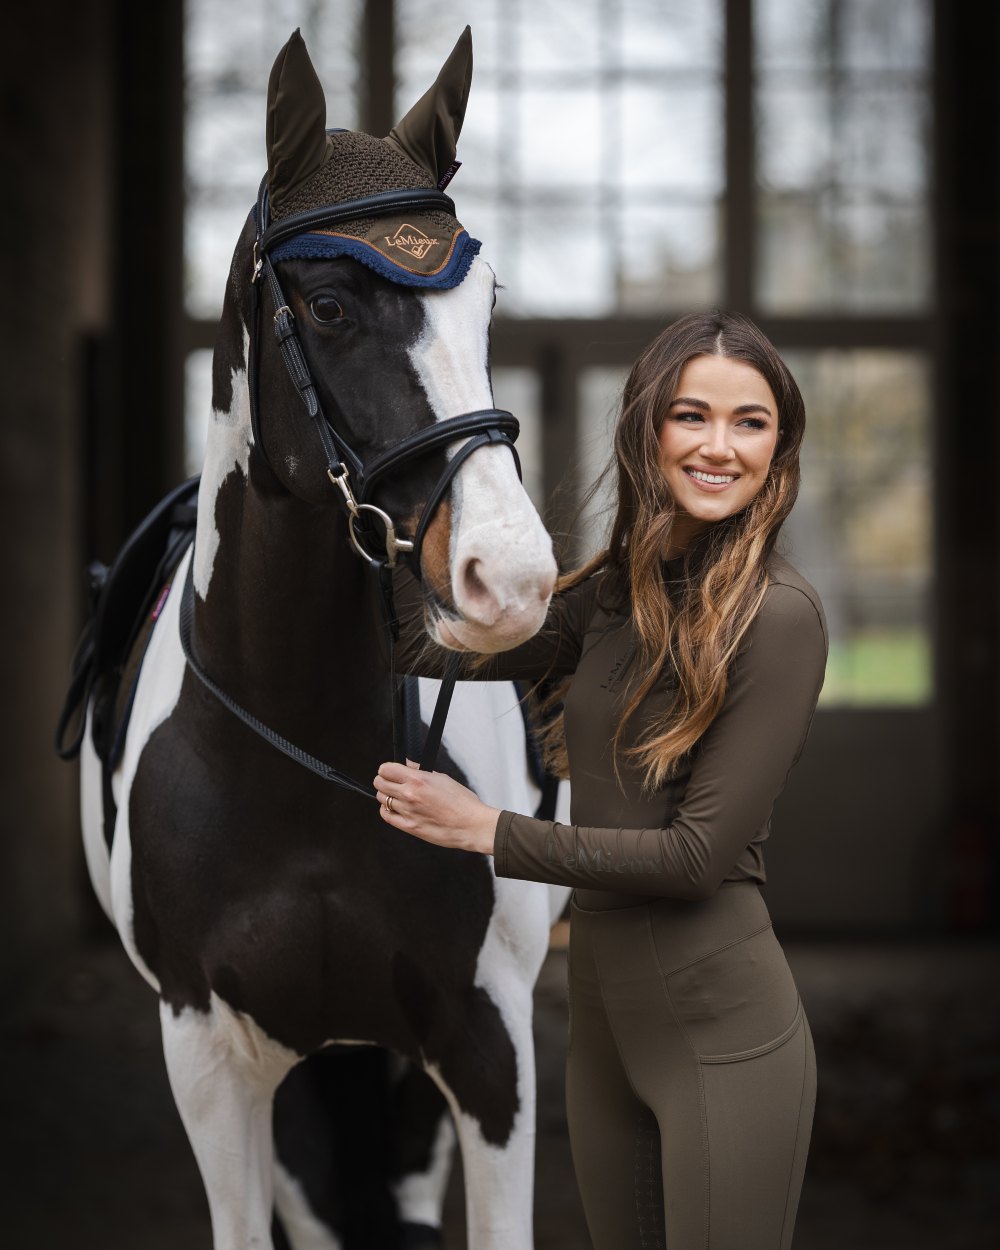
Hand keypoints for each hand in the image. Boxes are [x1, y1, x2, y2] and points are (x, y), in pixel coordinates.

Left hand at [374, 760, 499, 855]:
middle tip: (392, 782)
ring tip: (398, 796)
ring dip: (387, 795)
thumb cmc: (462, 802)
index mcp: (418, 780)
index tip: (391, 771)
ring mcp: (408, 811)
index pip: (386, 769)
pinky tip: (396, 808)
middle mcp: (410, 794)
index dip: (387, 769)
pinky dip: (387, 810)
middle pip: (379, 783)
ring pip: (382, 799)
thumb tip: (407, 764)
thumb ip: (420, 770)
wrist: (471, 825)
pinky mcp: (409, 827)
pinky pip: (386, 815)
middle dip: (384, 780)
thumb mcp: (443, 778)